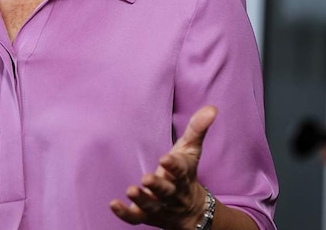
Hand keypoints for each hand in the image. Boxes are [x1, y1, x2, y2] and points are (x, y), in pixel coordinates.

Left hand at [110, 105, 216, 228]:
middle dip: (157, 186)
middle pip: (166, 191)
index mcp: (183, 175)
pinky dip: (125, 214)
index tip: (166, 159)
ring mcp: (159, 206)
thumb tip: (211, 108)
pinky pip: (135, 218)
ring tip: (131, 190)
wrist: (192, 211)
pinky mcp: (146, 216)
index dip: (174, 165)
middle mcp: (172, 193)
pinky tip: (113, 204)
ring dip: (141, 200)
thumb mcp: (191, 150)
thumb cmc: (186, 173)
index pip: (180, 170)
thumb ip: (197, 129)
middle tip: (146, 179)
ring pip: (151, 206)